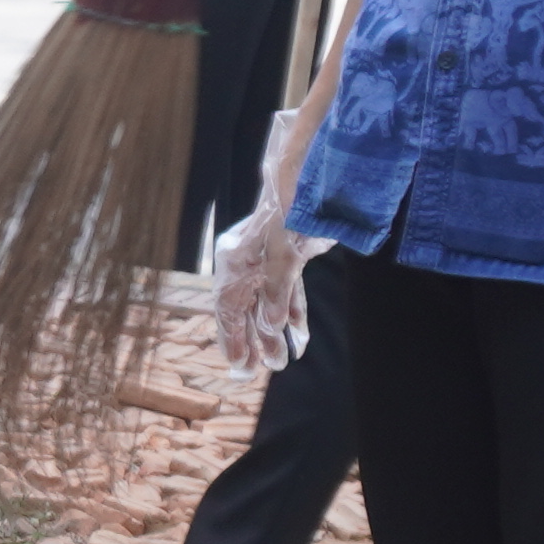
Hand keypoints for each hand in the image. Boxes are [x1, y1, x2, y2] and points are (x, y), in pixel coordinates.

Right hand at [208, 147, 320, 374]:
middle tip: (259, 371)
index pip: (226, 307)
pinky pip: (289, 291)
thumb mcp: (284, 252)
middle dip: (254, 341)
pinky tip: (299, 337)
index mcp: (234, 259)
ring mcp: (268, 259)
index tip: (238, 365)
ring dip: (276, 332)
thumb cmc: (293, 205)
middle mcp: (246, 261)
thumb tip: (273, 327)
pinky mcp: (291, 255)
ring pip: (268, 303)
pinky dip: (295, 313)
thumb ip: (277, 290)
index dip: (231, 338)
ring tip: (282, 361)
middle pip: (246, 309)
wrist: (317, 173)